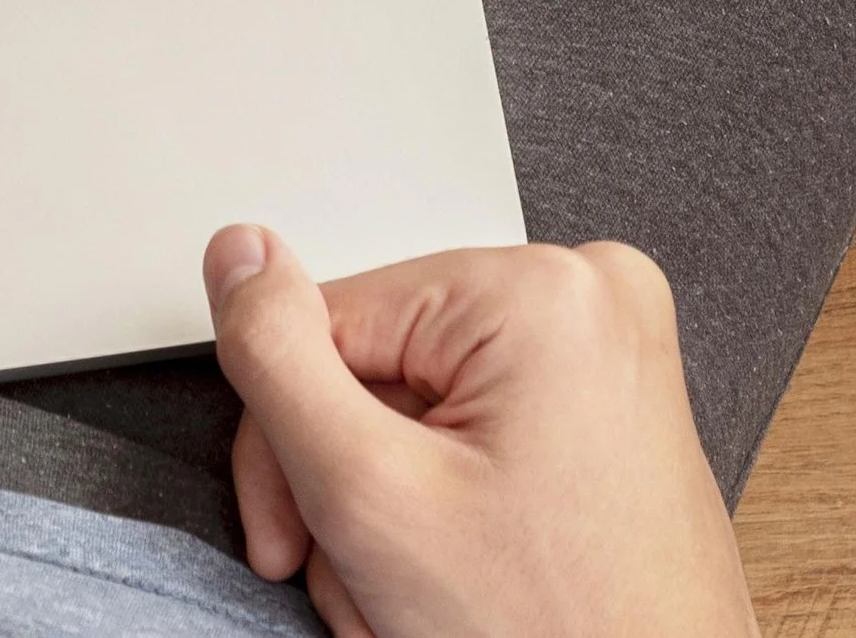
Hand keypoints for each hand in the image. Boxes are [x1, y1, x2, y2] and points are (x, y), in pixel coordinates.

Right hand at [205, 224, 760, 637]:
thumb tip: (241, 255)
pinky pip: (484, 421)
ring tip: (419, 592)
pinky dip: (448, 500)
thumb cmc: (552, 626)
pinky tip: (462, 569)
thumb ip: (282, 364)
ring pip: (424, 406)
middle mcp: (591, 290)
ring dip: (392, 509)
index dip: (285, 442)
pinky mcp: (614, 393)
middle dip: (347, 486)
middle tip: (363, 582)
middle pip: (382, 363)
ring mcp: (612, 342)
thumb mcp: (371, 495)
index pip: (331, 319)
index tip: (290, 538)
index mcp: (542, 286)